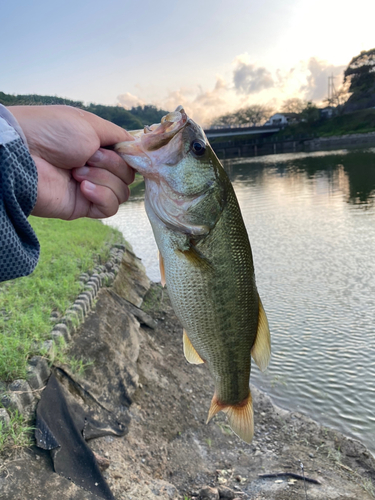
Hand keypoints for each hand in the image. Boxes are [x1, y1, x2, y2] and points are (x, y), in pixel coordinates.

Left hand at [9, 105, 134, 219]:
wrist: (23, 154)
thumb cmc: (52, 131)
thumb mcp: (91, 124)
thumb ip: (119, 136)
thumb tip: (138, 148)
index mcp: (97, 146)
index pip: (128, 158)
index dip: (131, 157)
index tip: (127, 153)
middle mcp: (96, 168)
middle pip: (128, 176)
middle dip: (111, 165)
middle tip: (86, 156)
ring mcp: (90, 188)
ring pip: (122, 192)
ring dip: (103, 178)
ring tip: (77, 171)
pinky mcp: (82, 206)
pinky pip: (110, 208)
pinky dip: (102, 196)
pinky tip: (82, 187)